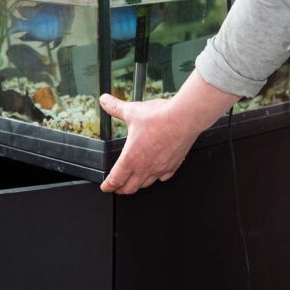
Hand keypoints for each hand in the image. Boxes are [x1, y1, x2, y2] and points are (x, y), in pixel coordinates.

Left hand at [99, 70, 239, 194]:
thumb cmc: (159, 117)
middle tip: (116, 188)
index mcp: (131, 158)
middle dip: (120, 189)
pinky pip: (163, 177)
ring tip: (134, 183)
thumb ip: (116, 107)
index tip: (105, 187)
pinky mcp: (173, 165)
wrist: (184, 118)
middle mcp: (145, 167)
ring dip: (137, 185)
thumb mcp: (132, 111)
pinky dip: (157, 178)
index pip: (115, 179)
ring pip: (146, 184)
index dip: (108, 186)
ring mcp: (160, 168)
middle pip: (130, 187)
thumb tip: (104, 100)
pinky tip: (157, 175)